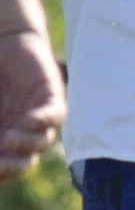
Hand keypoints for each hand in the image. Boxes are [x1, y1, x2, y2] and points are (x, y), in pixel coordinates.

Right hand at [0, 30, 65, 182]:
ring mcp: (37, 116)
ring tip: (10, 139)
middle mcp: (20, 132)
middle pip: (23, 161)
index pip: (2, 166)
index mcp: (0, 138)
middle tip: (0, 166)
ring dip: (28, 144)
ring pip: (42, 141)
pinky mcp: (51, 97)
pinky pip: (54, 114)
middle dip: (13, 167)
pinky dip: (43, 120)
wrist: (2, 42)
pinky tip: (29, 121)